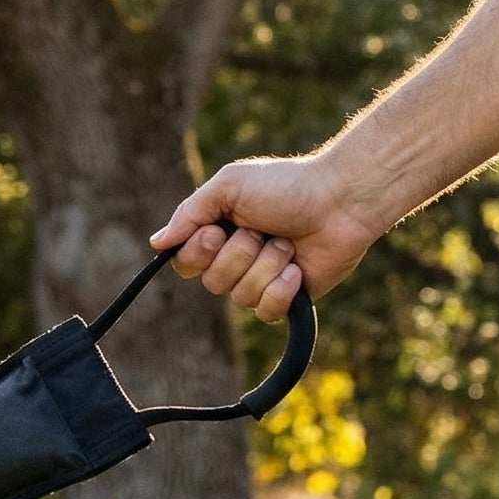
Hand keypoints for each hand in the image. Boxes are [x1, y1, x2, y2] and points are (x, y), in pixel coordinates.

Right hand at [150, 151, 382, 320]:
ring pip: (241, 297)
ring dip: (268, 265)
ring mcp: (261, 281)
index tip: (218, 231)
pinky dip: (282, 290)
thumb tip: (157, 243)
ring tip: (288, 243)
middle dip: (240, 255)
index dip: (199, 254)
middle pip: (212, 283)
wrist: (341, 199)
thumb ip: (189, 213)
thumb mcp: (228, 186)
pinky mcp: (287, 298)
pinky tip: (297, 269)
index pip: (185, 264)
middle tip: (263, 231)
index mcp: (216, 234)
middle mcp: (235, 261)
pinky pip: (265, 312)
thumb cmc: (287, 186)